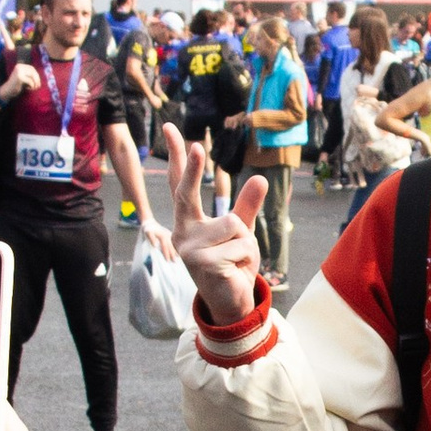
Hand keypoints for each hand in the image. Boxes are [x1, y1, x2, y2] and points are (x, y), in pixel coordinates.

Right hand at [0, 61, 39, 101]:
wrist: (7, 90)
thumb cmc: (16, 85)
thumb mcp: (23, 77)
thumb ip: (29, 74)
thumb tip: (40, 74)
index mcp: (19, 65)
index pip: (31, 68)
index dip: (36, 75)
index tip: (38, 82)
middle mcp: (19, 67)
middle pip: (32, 71)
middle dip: (37, 79)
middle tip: (38, 86)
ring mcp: (18, 71)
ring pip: (32, 75)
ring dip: (35, 83)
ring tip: (34, 88)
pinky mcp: (19, 77)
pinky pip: (30, 81)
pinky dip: (31, 86)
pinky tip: (28, 89)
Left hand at [139, 217, 175, 257]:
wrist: (150, 223)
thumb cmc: (148, 230)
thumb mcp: (148, 233)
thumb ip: (152, 239)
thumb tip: (155, 246)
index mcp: (162, 236)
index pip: (165, 247)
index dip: (166, 254)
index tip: (168, 261)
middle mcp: (167, 236)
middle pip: (171, 247)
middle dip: (173, 255)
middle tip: (175, 262)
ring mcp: (169, 235)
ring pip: (173, 245)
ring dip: (175, 252)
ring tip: (178, 258)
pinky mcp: (169, 235)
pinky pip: (173, 243)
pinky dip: (175, 248)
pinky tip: (176, 253)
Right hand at [163, 135, 267, 325]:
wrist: (230, 302)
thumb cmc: (231, 264)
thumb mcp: (241, 231)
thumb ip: (247, 205)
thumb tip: (260, 178)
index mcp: (188, 222)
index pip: (180, 185)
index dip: (178, 158)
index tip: (170, 129)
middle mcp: (183, 233)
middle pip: (187, 194)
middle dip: (192, 170)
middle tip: (196, 145)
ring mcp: (190, 249)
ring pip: (234, 224)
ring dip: (246, 242)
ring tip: (237, 258)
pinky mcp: (203, 264)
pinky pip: (240, 245)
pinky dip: (247, 257)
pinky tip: (236, 270)